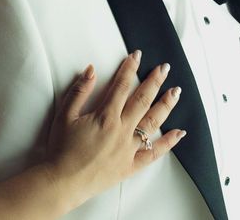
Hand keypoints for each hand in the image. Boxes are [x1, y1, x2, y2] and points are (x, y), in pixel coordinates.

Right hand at [46, 51, 184, 208]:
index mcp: (105, 116)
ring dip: (166, 105)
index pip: (121, 86)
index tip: (136, 56)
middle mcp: (121, 130)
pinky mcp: (131, 165)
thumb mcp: (64, 115)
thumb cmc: (60, 149)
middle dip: (155, 81)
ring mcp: (128, 148)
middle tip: (164, 68)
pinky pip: (154, 153)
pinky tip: (179, 132)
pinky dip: (168, 142)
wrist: (62, 182)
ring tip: (176, 92)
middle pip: (143, 100)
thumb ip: (79, 91)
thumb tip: (91, 70)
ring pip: (153, 122)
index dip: (130, 68)